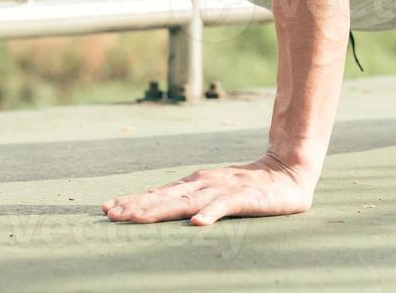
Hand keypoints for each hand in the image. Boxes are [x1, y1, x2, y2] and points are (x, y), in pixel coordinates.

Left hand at [102, 153, 316, 225]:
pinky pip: (225, 207)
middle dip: (136, 207)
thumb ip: (188, 198)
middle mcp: (203, 183)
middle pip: (165, 198)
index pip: (159, 193)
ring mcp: (223, 189)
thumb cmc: (247, 185)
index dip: (133, 201)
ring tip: (137, 219)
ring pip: (186, 202)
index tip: (107, 209)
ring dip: (160, 210)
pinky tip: (197, 224)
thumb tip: (156, 207)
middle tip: (110, 215)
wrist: (288, 170)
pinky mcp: (244, 197)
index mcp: (195, 183)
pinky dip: (210, 214)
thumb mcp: (212, 191)